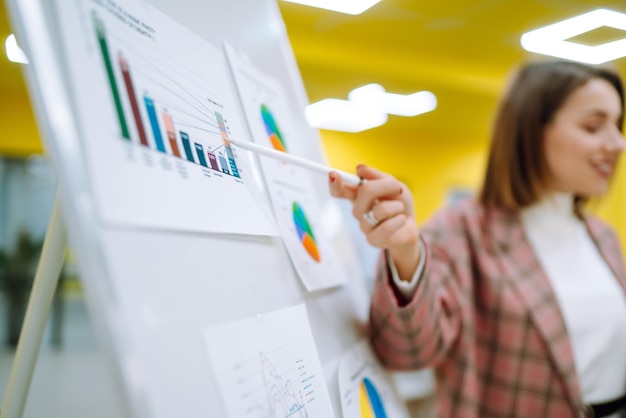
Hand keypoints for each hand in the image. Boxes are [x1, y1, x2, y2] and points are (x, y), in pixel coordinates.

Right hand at [329, 165, 420, 280]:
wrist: (411, 226)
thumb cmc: (399, 204)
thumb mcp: (393, 185)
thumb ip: (377, 176)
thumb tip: (359, 169)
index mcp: (358, 195)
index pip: (340, 190)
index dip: (334, 183)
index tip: (333, 175)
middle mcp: (358, 210)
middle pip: (364, 192)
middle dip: (386, 185)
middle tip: (397, 188)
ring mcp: (364, 226)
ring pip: (380, 209)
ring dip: (397, 206)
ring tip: (400, 209)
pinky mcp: (373, 240)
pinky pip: (387, 226)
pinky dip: (399, 219)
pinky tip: (401, 220)